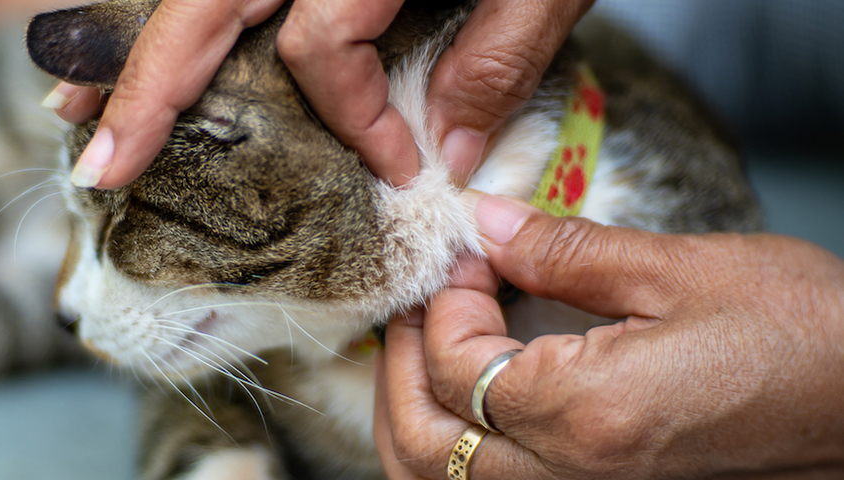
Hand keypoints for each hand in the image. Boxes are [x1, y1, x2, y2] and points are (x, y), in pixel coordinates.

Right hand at [48, 0, 592, 188]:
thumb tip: (444, 151)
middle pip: (200, 5)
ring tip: (77, 105)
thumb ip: (497, 56)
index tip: (399, 163)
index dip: (355, 118)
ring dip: (132, 41)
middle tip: (97, 166)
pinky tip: (142, 36)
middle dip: (144, 90)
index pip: (321, 47)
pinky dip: (173, 8)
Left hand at [374, 194, 843, 478]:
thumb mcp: (683, 271)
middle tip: (420, 300)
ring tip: (423, 346)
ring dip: (411, 414)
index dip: (442, 299)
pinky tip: (463, 396)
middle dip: (396, 362)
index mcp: (588, 416)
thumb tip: (486, 224)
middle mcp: (574, 478)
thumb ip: (566, 250)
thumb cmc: (807, 337)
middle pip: (423, 444)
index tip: (467, 254)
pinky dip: (454, 446)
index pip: (452, 365)